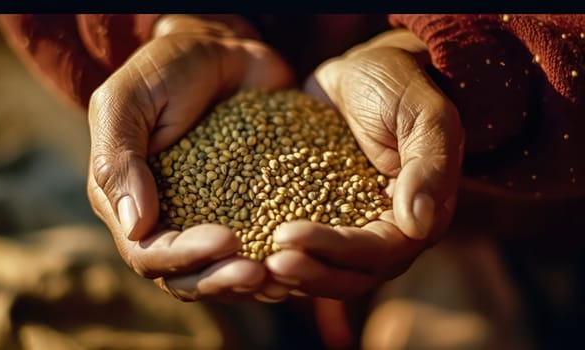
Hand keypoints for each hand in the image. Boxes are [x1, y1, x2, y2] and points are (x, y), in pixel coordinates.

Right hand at [86, 15, 292, 300]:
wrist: (220, 50)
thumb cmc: (167, 69)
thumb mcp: (127, 101)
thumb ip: (119, 161)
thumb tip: (135, 227)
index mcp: (128, 201)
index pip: (148, 252)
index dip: (184, 257)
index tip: (227, 240)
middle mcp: (166, 218)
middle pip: (186, 277)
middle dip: (220, 281)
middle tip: (258, 272)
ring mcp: (207, 216)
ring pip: (221, 273)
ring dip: (249, 285)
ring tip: (282, 276)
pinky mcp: (246, 208)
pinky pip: (256, 248)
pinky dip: (274, 263)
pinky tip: (299, 263)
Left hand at [265, 30, 464, 298]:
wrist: (365, 74)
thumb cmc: (400, 87)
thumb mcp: (424, 116)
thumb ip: (429, 167)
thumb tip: (418, 225)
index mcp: (416, 218)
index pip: (377, 251)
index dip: (333, 250)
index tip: (286, 235)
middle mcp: (384, 232)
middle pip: (349, 275)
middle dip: (308, 273)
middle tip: (267, 263)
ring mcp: (350, 227)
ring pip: (324, 271)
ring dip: (291, 276)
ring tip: (252, 267)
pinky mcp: (320, 215)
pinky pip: (304, 248)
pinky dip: (278, 256)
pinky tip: (247, 253)